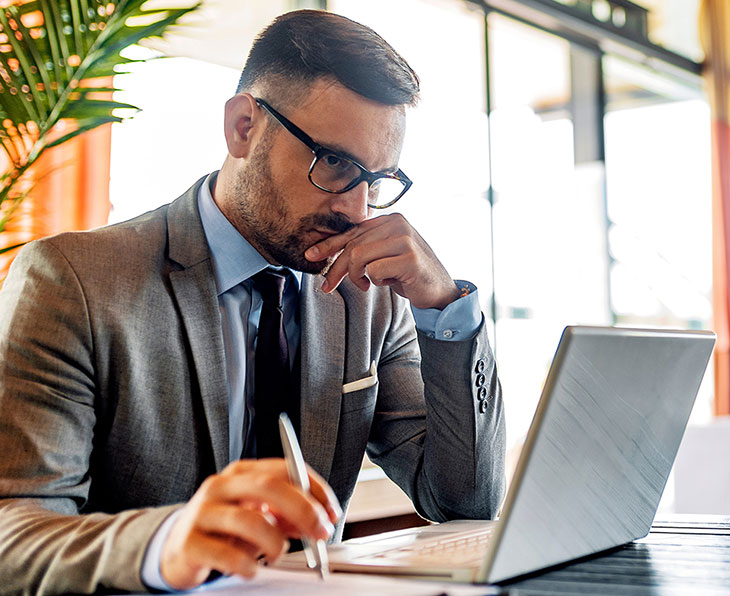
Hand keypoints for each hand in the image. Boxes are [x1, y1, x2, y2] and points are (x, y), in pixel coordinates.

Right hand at [160, 459, 340, 589]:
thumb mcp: (257, 515)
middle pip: (269, 487)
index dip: (314, 488)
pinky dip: (249, 565)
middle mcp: (221, 486)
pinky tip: (252, 569)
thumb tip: (317, 520)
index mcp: (242, 473)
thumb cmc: (224, 528)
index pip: (284, 468)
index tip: (332, 511)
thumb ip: (286, 514)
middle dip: (303, 511)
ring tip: (278, 553)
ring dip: (276, 542)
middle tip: (319, 534)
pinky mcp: (190, 542)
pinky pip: (228, 554)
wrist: (176, 548)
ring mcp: (203, 512)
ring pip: (250, 520)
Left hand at [304, 213, 459, 309]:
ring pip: (359, 257)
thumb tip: (330, 255)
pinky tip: (390, 282)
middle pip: (353, 246)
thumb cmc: (408, 274)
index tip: (310, 255)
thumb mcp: (384, 256)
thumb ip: (365, 249)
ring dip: (357, 276)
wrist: (440, 290)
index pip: (352, 231)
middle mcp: (397, 224)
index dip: (329, 245)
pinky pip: (374, 271)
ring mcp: (405, 239)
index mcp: (390, 220)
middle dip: (336, 269)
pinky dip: (376, 282)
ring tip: (365, 285)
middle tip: (327, 286)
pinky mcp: (409, 257)